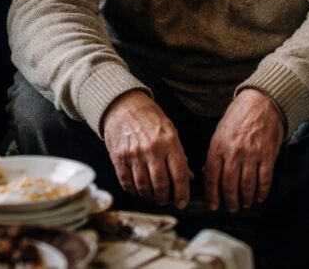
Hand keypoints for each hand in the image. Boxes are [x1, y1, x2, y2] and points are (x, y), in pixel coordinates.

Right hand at [101, 91, 192, 208]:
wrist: (123, 106)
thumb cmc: (149, 118)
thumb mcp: (170, 131)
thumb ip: (179, 155)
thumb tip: (189, 177)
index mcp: (169, 143)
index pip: (179, 175)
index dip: (182, 193)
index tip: (182, 203)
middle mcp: (152, 150)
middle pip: (161, 185)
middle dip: (164, 198)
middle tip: (165, 200)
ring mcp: (134, 155)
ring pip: (143, 187)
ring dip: (149, 196)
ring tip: (152, 195)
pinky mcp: (119, 158)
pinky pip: (127, 182)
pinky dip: (134, 190)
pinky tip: (138, 188)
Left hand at [203, 89, 283, 212]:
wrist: (262, 102)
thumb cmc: (239, 116)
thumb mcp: (219, 132)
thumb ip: (214, 154)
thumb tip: (208, 175)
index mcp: (218, 146)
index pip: (212, 177)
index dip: (212, 195)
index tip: (213, 205)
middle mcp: (234, 152)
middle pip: (229, 185)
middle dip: (229, 201)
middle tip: (231, 207)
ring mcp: (252, 155)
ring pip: (246, 186)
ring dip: (245, 199)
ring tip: (245, 203)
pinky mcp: (267, 155)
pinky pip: (264, 179)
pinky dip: (262, 192)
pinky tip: (259, 196)